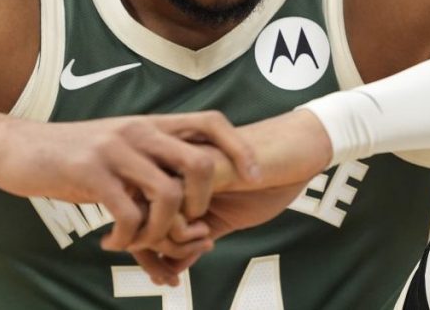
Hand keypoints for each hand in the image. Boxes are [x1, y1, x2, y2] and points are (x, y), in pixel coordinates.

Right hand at [0, 111, 257, 251]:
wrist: (16, 147)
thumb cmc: (70, 157)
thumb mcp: (117, 153)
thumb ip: (148, 170)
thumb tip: (182, 204)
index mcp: (150, 124)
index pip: (211, 122)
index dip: (239, 149)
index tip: (252, 178)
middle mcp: (139, 131)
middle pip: (199, 163)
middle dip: (201, 205)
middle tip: (183, 227)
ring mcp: (115, 149)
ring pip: (167, 196)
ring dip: (161, 231)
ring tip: (140, 242)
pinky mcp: (90, 172)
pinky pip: (128, 213)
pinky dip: (128, 239)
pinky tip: (112, 242)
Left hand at [127, 109, 333, 285]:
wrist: (298, 151)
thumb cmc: (265, 180)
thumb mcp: (223, 219)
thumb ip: (194, 239)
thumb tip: (170, 270)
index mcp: (171, 175)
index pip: (136, 213)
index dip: (144, 251)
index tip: (162, 277)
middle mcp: (168, 165)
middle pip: (132, 213)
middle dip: (147, 254)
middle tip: (166, 278)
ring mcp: (180, 161)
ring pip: (146, 211)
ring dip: (169, 243)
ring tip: (200, 246)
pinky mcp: (198, 164)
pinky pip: (172, 205)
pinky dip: (184, 233)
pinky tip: (208, 236)